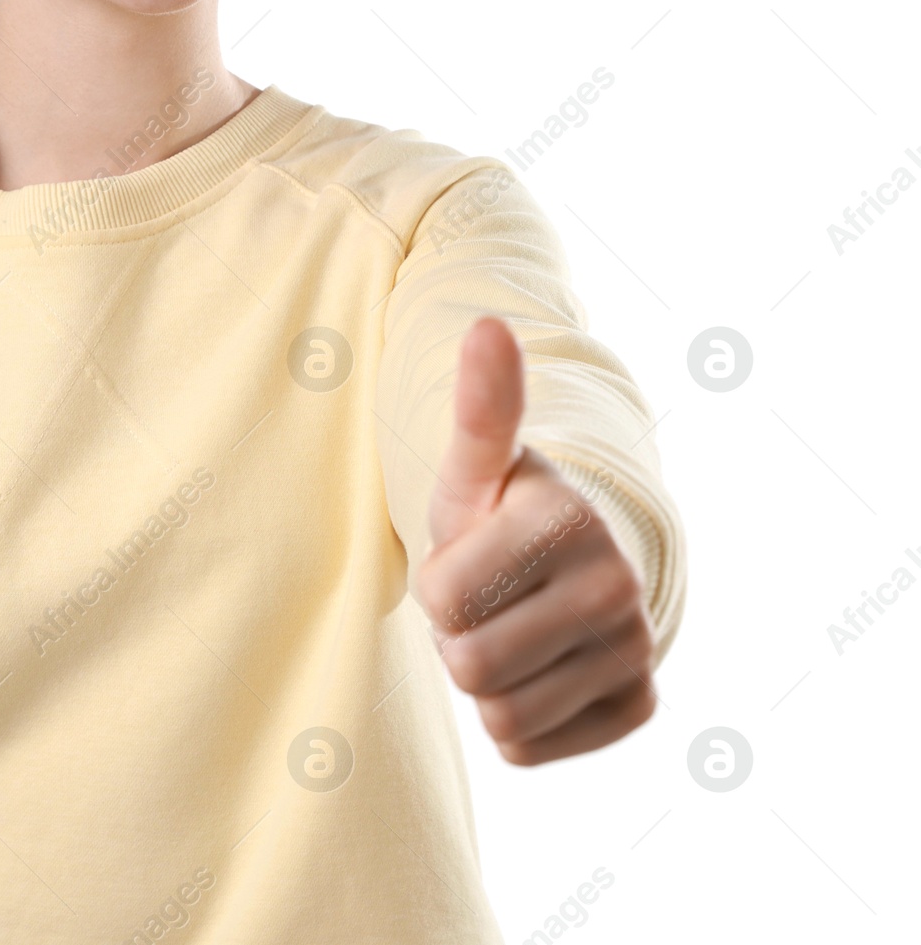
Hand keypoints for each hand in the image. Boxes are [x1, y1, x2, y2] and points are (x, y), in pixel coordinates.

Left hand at [413, 316, 657, 764]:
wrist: (576, 564)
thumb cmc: (505, 510)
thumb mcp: (479, 463)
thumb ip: (481, 405)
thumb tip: (487, 325)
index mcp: (567, 521)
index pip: (442, 597)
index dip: (436, 582)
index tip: (469, 555)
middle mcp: (617, 586)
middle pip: (469, 664)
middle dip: (457, 635)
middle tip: (487, 598)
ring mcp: (637, 651)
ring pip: (498, 713)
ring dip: (485, 677)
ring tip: (510, 627)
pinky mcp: (638, 707)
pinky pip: (527, 749)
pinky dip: (517, 717)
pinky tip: (538, 667)